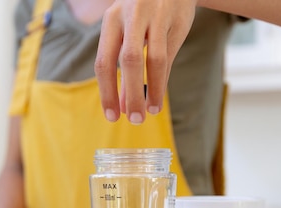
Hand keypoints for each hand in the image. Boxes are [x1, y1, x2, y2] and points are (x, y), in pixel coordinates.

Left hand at [94, 0, 196, 123]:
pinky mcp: (176, 20)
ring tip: (150, 112)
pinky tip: (159, 96)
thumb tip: (119, 106)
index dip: (106, 91)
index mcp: (112, 20)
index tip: (112, 116)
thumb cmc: (142, 15)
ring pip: (153, 59)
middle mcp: (131, 15)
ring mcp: (155, 16)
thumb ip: (122, 70)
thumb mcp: (126, 35)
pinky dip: (163, 79)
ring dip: (152, 89)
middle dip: (130, 94)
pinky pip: (169, 55)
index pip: (104, 61)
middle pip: (128, 60)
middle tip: (134, 120)